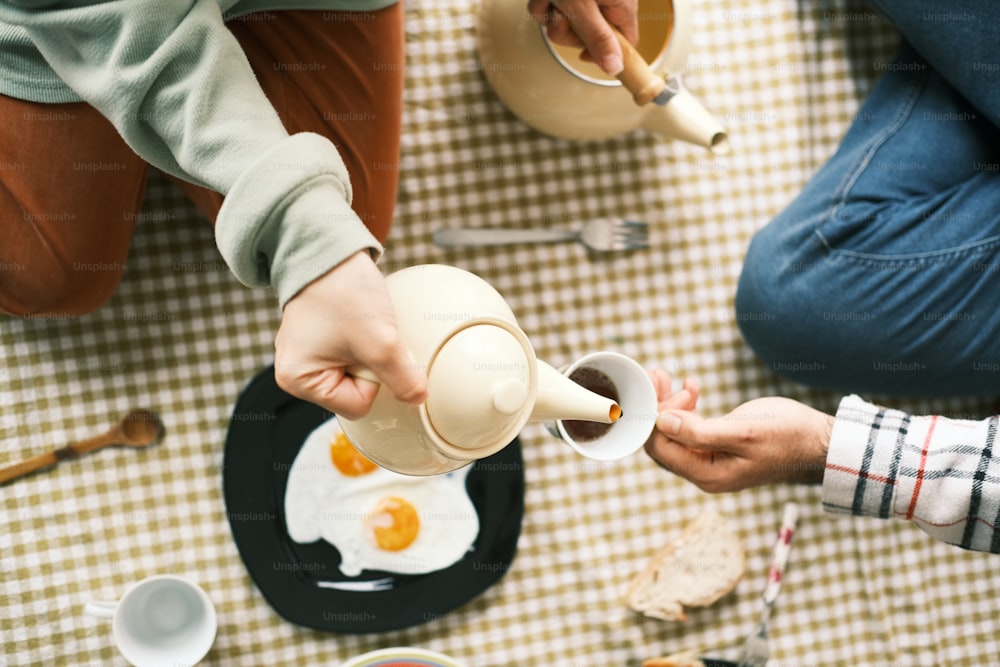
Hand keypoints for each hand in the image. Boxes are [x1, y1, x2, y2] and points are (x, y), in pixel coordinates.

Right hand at [274, 251, 426, 419]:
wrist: (329, 246)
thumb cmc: (342, 290)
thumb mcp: (381, 342)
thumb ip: (403, 378)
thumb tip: (418, 399)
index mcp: (298, 382)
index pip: (357, 405)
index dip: (373, 378)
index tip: (367, 346)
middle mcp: (296, 373)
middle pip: (356, 392)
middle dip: (371, 365)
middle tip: (366, 333)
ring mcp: (308, 354)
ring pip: (359, 371)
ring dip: (370, 350)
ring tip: (361, 323)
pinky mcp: (321, 337)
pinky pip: (354, 352)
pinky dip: (365, 338)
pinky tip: (360, 319)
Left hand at [527, 0, 637, 74]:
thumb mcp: (584, 7)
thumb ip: (598, 38)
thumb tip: (614, 69)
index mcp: (620, 4)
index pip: (624, 43)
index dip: (604, 54)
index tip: (583, 53)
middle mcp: (605, 1)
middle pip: (587, 37)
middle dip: (564, 31)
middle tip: (560, 15)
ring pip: (563, 24)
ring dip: (548, 15)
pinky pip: (551, 10)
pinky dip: (542, 3)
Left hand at [643, 369, 833, 491]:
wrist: (821, 441)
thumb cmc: (789, 436)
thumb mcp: (744, 431)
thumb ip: (700, 431)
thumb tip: (662, 423)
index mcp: (707, 475)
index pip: (659, 448)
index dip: (651, 416)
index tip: (655, 386)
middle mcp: (704, 472)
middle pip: (663, 440)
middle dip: (657, 406)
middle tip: (662, 375)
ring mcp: (710, 460)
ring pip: (674, 431)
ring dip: (669, 403)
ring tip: (671, 376)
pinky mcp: (718, 447)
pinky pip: (690, 428)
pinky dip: (686, 407)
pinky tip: (692, 387)